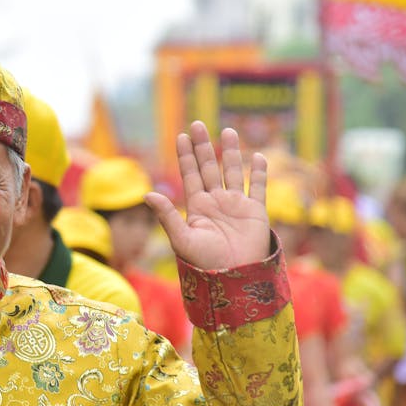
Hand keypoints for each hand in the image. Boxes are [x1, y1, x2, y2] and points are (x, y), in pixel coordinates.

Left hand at [145, 122, 269, 269]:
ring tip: (227, 131)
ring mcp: (236, 206)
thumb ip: (167, 216)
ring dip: (231, 152)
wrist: (234, 280)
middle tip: (198, 125)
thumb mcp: (182, 239)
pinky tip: (258, 157)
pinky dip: (259, 173)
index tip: (181, 136)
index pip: (190, 175)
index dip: (186, 156)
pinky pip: (257, 188)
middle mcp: (216, 202)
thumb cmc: (205, 264)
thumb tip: (147, 194)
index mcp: (197, 207)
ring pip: (233, 172)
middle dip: (203, 147)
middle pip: (208, 168)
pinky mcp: (256, 212)